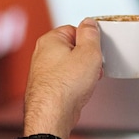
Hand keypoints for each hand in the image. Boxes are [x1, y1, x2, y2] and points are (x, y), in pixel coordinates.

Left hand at [23, 18, 102, 136]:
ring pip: (69, 66)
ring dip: (82, 73)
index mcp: (50, 40)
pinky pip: (65, 81)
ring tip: (85, 82)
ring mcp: (43, 72)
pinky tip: (78, 92)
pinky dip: (74, 85)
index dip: (89, 41)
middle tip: (92, 68)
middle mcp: (42, 54)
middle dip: (86, 59)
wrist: (52, 114)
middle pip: (72, 48)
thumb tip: (89, 23)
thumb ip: (91, 34)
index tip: (95, 50)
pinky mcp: (46, 88)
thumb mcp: (89, 53)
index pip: (74, 29)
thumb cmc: (65, 86)